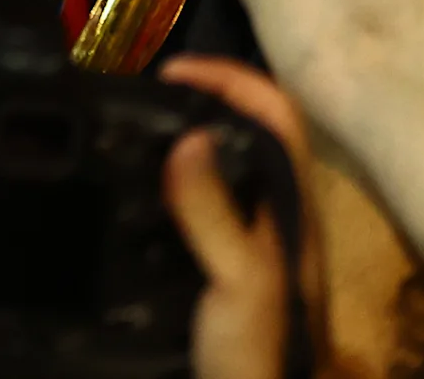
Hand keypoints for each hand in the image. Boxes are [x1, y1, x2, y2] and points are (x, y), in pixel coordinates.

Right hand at [158, 56, 323, 378]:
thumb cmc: (258, 352)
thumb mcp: (239, 281)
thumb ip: (216, 212)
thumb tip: (189, 135)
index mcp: (293, 206)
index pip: (277, 113)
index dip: (231, 78)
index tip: (168, 72)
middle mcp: (279, 214)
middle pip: (251, 132)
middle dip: (200, 101)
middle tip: (139, 98)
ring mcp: (256, 242)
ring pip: (227, 167)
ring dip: (184, 138)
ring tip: (130, 133)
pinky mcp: (229, 269)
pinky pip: (203, 205)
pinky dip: (170, 183)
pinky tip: (135, 195)